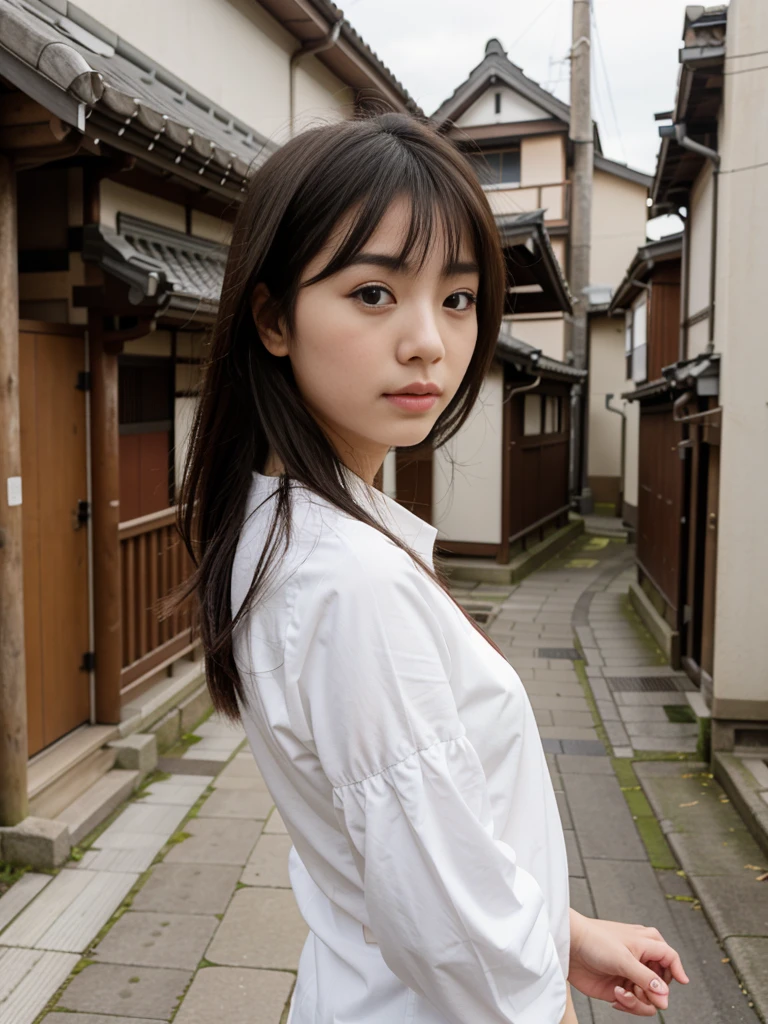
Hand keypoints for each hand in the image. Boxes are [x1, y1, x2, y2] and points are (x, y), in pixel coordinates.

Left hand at [568, 909, 688, 1015]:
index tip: (683, 982)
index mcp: (646, 943)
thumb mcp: (623, 958)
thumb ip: (645, 978)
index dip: (677, 970)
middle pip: (662, 984)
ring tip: (622, 993)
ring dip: (638, 1001)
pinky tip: (616, 998)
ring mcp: (630, 975)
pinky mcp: (619, 988)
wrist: (569, 946)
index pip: (670, 957)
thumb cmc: (595, 940)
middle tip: (640, 990)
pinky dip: (628, 1005)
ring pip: (649, 997)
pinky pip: (635, 1004)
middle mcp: (640, 960)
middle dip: (653, 992)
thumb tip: (665, 996)